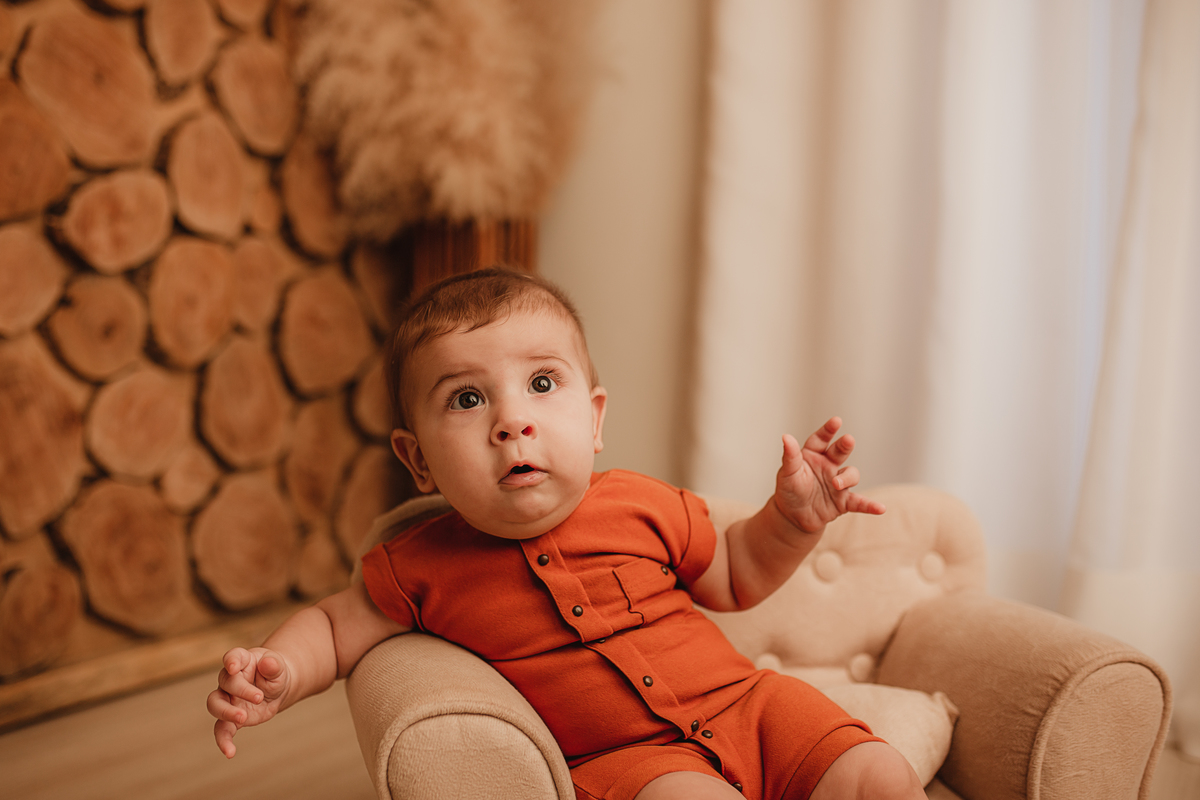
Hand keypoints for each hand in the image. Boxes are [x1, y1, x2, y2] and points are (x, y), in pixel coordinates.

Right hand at [206, 646, 289, 757]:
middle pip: (225, 682)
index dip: (231, 661)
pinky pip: (221, 729)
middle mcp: (230, 679)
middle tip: (259, 697)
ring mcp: (228, 699)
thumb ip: (274, 666)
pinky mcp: (231, 718)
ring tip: (243, 717)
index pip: (232, 657)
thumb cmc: (275, 673)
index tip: (233, 667)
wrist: (277, 688)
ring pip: (215, 704)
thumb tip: (268, 663)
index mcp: (243, 661)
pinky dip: (223, 741)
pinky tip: (230, 752)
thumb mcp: (279, 668)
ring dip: (226, 712)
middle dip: (241, 690)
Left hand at [773, 417, 885, 533]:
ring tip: (837, 483)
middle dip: (845, 445)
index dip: (828, 430)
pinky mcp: (843, 501)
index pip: (821, 439)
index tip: (836, 421)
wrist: (792, 517)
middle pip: (840, 452)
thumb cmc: (789, 490)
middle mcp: (828, 465)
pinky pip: (859, 502)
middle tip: (848, 440)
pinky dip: (869, 505)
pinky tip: (880, 509)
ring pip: (850, 474)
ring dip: (847, 478)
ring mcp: (838, 483)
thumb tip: (785, 436)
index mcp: (813, 455)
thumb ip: (790, 456)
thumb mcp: (787, 472)